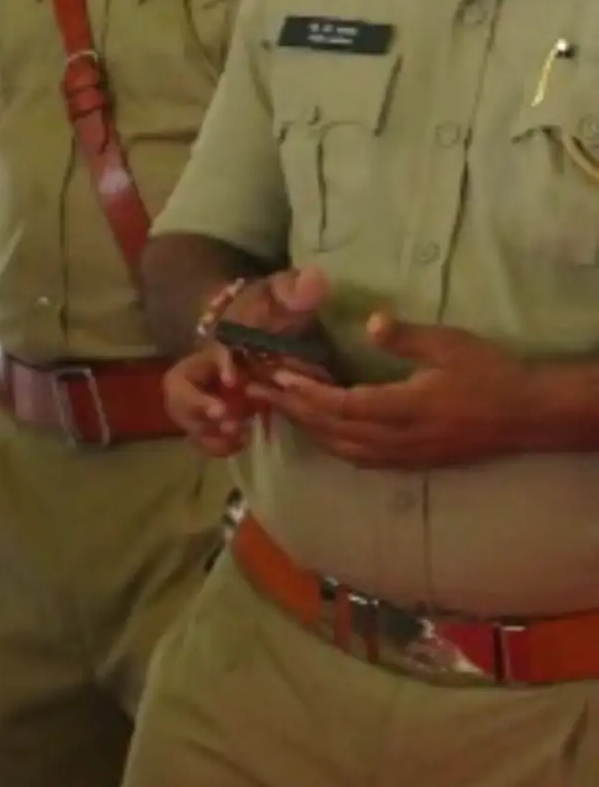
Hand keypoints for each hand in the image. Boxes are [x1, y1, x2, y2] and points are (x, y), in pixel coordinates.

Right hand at [170, 266, 318, 458]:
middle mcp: (204, 372)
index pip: (204, 354)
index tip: (234, 379)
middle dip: (195, 407)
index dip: (215, 366)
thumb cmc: (269, 313)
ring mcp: (206, 395)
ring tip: (237, 437)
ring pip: (186, 417)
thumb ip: (294, 288)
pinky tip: (241, 444)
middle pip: (177, 391)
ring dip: (206, 431)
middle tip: (224, 418)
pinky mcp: (218, 414)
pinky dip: (217, 444)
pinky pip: (204, 434)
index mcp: (218, 344)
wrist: (257, 326)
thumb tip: (313, 282)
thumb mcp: (281, 296)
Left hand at [256, 308, 587, 469]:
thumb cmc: (490, 374)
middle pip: (330, 430)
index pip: (340, 405)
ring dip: (308, 429)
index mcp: (404, 408)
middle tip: (260, 392)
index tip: (275, 377)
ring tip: (282, 408)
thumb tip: (372, 322)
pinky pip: (358, 458)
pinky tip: (319, 429)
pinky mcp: (408, 464)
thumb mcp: (451, 346)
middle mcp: (395, 439)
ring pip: (340, 448)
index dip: (304, 393)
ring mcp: (401, 456)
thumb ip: (407, 337)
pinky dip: (331, 443)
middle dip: (293, 411)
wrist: (527, 416)